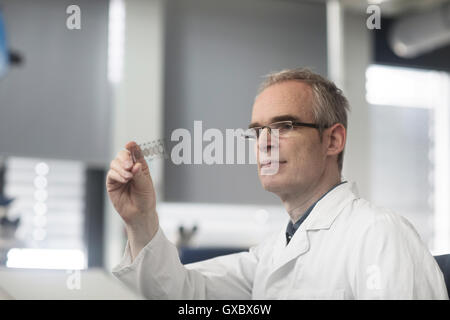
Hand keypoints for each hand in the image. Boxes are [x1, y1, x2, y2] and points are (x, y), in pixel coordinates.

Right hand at [106, 141, 158, 257]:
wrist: (139, 214)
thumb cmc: (145, 198)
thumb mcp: (145, 184)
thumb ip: (139, 173)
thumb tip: (135, 164)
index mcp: (140, 166)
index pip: (135, 153)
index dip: (132, 147)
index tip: (130, 144)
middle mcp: (129, 168)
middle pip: (122, 155)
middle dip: (125, 157)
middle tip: (129, 165)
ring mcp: (119, 175)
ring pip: (115, 163)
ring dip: (121, 167)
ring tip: (129, 177)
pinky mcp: (112, 183)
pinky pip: (111, 173)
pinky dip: (117, 174)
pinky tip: (124, 179)